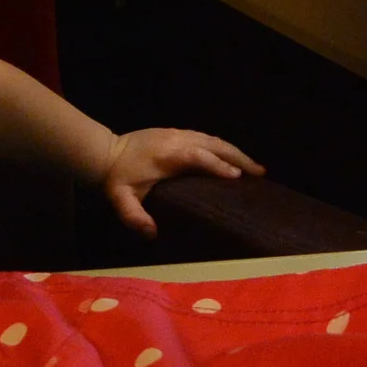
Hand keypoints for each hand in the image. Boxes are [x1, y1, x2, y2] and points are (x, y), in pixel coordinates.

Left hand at [97, 129, 264, 236]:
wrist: (106, 152)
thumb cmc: (117, 178)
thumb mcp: (120, 199)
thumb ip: (133, 216)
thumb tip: (152, 233)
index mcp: (166, 154)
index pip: (197, 157)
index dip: (217, 165)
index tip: (237, 177)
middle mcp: (177, 139)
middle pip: (213, 144)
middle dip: (238, 157)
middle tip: (260, 173)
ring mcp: (179, 133)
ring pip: (214, 140)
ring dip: (235, 152)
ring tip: (256, 169)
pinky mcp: (180, 133)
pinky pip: (208, 139)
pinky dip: (225, 148)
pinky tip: (235, 160)